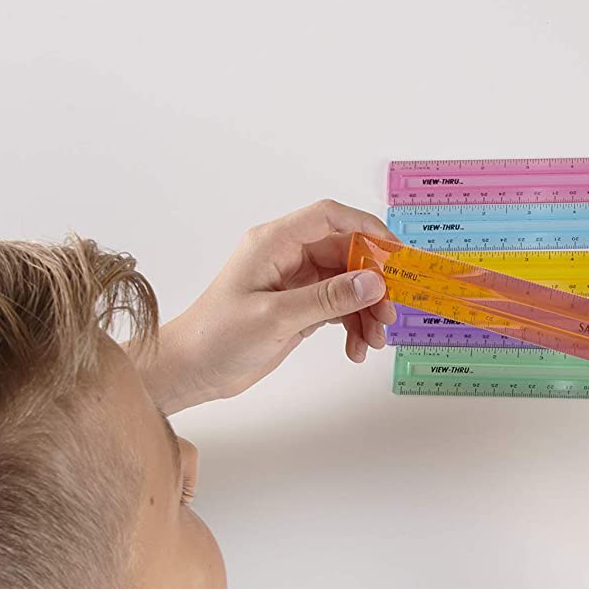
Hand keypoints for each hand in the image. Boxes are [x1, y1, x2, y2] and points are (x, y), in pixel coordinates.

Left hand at [143, 200, 397, 411]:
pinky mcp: (297, 307)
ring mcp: (293, 282)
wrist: (192, 370)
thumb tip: (372, 281)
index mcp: (274, 243)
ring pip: (346, 283)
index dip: (367, 228)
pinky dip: (351, 325)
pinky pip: (337, 307)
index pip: (329, 218)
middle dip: (372, 283)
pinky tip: (355, 348)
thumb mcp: (276, 317)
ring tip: (373, 341)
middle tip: (388, 314)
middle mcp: (286, 256)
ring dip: (365, 310)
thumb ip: (327, 298)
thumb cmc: (217, 337)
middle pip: (346, 253)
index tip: (395, 253)